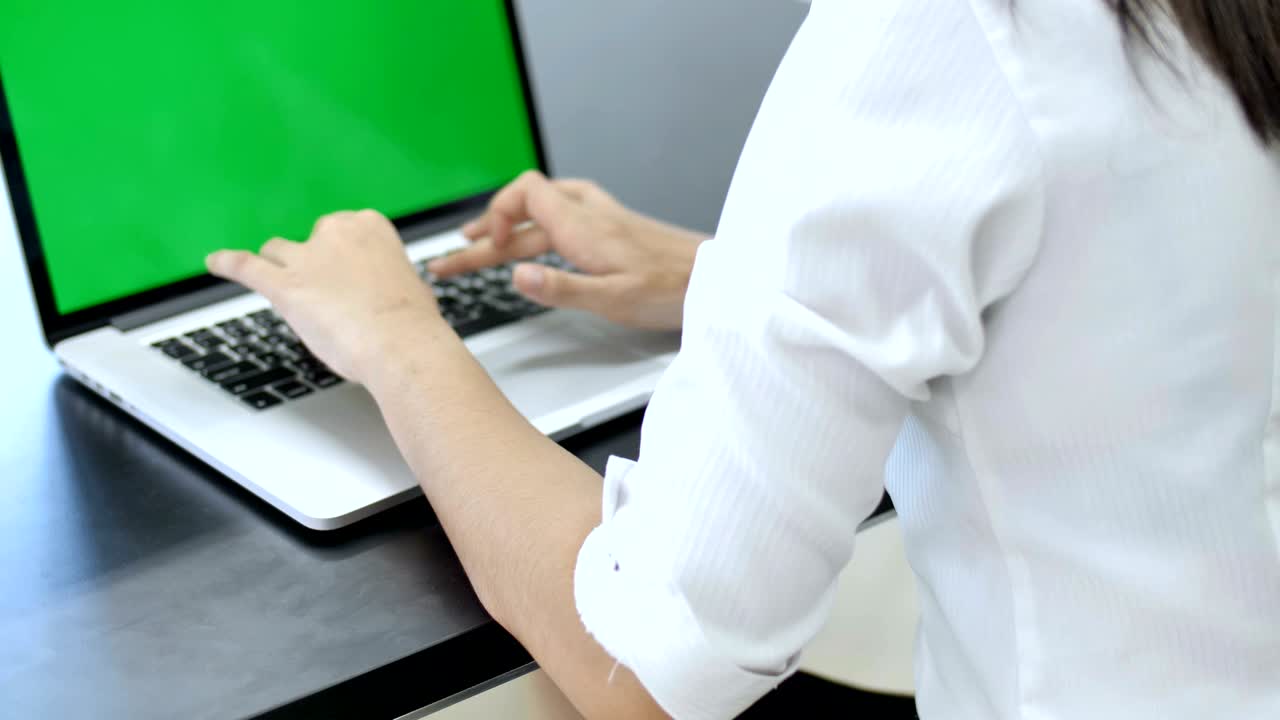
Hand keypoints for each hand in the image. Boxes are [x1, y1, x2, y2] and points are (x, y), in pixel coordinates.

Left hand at [205, 209, 441, 384]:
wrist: (402, 346)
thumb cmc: (412, 324)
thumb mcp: (408, 285)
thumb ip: (383, 277)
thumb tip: (376, 290)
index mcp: (371, 225)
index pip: (343, 228)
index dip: (342, 255)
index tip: (349, 273)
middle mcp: (335, 232)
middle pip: (310, 240)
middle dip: (314, 262)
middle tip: (330, 294)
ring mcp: (306, 257)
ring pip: (278, 251)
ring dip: (281, 268)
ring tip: (290, 289)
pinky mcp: (283, 284)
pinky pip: (245, 266)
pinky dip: (227, 263)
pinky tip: (215, 263)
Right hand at [428, 170, 705, 329]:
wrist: (715, 280)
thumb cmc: (670, 290)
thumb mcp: (611, 300)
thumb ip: (560, 288)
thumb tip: (514, 276)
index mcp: (583, 226)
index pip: (524, 193)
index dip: (497, 214)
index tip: (488, 249)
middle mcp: (589, 214)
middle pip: (525, 210)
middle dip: (485, 235)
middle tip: (452, 261)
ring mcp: (602, 219)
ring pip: (542, 214)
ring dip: (507, 230)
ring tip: (480, 247)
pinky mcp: (613, 229)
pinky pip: (562, 217)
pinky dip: (535, 229)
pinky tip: (532, 244)